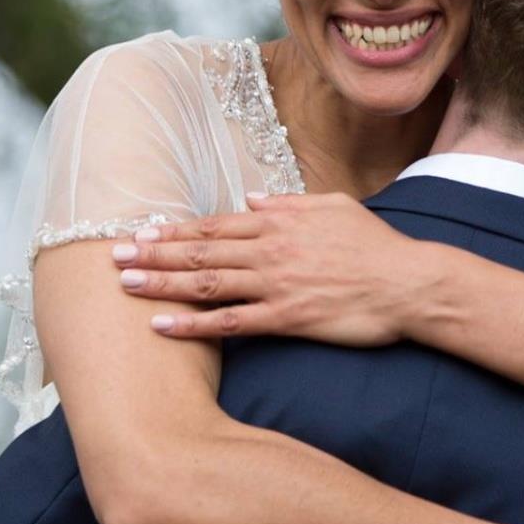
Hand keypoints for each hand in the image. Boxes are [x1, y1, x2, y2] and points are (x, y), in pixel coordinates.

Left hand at [111, 193, 438, 342]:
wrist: (410, 284)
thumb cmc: (377, 246)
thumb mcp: (334, 207)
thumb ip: (288, 202)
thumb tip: (251, 197)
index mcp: (280, 222)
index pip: (215, 224)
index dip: (174, 229)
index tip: (142, 231)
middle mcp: (271, 250)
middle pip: (200, 250)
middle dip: (154, 253)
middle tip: (113, 256)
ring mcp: (277, 285)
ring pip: (206, 282)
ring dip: (161, 282)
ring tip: (124, 285)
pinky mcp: (288, 318)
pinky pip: (230, 322)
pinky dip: (192, 324)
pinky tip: (162, 326)